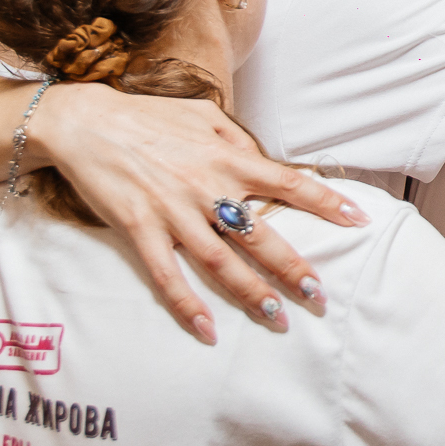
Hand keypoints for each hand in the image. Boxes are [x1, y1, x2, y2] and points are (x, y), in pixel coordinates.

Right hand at [32, 82, 368, 341]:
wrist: (87, 122)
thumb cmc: (149, 117)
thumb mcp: (204, 115)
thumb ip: (237, 139)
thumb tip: (265, 159)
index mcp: (227, 157)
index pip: (287, 183)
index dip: (325, 202)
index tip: (357, 219)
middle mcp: (207, 188)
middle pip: (260, 235)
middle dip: (293, 268)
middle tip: (320, 295)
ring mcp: (172, 211)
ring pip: (221, 262)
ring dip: (251, 293)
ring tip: (277, 318)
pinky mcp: (139, 229)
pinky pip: (167, 275)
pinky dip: (187, 305)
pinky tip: (206, 330)